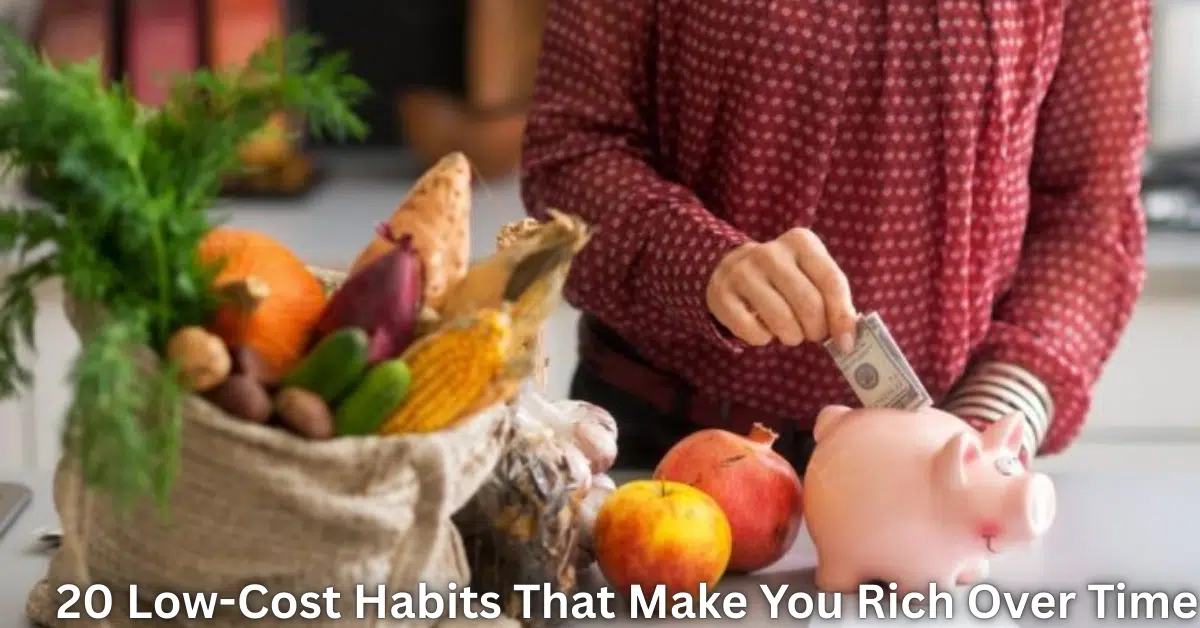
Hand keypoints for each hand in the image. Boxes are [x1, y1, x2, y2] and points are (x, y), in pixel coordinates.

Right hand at [706, 227, 856, 350]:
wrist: (733, 267)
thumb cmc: (784, 278)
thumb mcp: (811, 274)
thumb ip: (833, 298)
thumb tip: (848, 336)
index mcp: (801, 241)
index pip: (832, 282)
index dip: (842, 316)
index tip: (846, 343)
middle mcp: (770, 252)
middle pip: (808, 303)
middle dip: (816, 330)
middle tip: (813, 335)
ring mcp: (742, 271)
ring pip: (781, 319)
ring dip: (792, 337)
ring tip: (791, 333)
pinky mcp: (721, 294)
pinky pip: (753, 331)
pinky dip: (763, 339)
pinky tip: (763, 329)